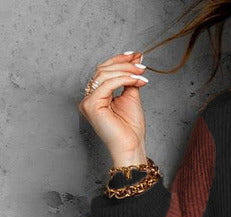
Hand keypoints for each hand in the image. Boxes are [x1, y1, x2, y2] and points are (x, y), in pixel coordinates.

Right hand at [78, 51, 148, 165]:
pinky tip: (137, 80)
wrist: (131, 147)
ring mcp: (88, 101)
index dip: (120, 61)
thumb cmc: (131, 130)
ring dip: (126, 70)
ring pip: (105, 74)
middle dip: (124, 64)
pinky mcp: (91, 105)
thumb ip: (129, 81)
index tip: (136, 55)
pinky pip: (108, 84)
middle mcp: (89, 98)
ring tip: (142, 72)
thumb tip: (135, 62)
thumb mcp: (131, 98)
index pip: (105, 72)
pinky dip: (124, 79)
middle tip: (141, 63)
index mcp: (97, 96)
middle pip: (103, 70)